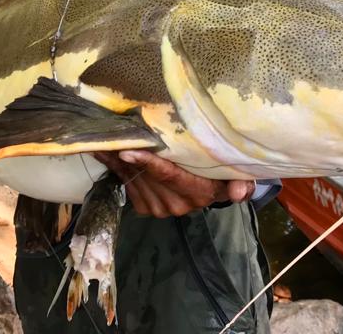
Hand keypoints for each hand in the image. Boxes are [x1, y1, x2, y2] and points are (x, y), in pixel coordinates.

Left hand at [95, 150, 255, 217]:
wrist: (209, 191)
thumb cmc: (219, 172)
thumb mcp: (233, 173)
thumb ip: (239, 182)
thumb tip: (239, 192)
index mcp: (199, 193)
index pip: (170, 176)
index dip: (149, 164)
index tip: (129, 151)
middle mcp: (178, 204)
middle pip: (146, 175)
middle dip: (125, 155)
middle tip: (107, 132)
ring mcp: (159, 208)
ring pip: (132, 178)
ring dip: (116, 160)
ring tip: (103, 137)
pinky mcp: (144, 208)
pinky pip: (124, 183)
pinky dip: (114, 167)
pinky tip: (106, 151)